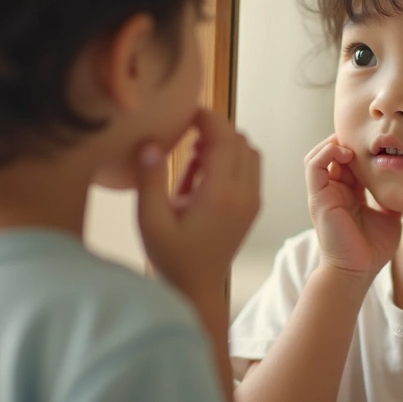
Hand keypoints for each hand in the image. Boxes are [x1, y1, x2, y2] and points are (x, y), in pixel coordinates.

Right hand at [136, 109, 260, 295]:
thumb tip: (151, 143)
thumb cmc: (171, 258)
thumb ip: (150, 180)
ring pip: (248, 152)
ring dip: (223, 144)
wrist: (197, 289)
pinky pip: (248, 168)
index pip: (225, 138)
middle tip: (184, 136)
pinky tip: (200, 176)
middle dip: (214, 129)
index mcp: (221, 195)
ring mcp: (252, 201)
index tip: (185, 111)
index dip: (206, 117)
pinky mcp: (252, 207)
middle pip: (240, 140)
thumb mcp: (150, 220)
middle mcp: (244, 195)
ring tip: (191, 158)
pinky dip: (229, 160)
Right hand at [305, 135, 400, 278]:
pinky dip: (326, 153)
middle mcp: (333, 191)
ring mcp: (323, 193)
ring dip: (334, 144)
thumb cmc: (372, 250)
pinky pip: (313, 166)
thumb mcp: (390, 218)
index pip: (350, 163)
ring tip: (353, 144)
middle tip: (368, 137)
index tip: (380, 142)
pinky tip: (345, 152)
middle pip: (334, 155)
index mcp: (348, 195)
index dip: (361, 150)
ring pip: (319, 155)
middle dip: (348, 142)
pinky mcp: (317, 197)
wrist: (356, 272)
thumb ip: (393, 200)